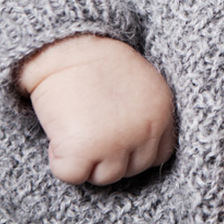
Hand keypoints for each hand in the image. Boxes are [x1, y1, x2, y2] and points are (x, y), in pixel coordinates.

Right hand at [18, 35, 175, 185]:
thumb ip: (144, 116)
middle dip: (110, 156)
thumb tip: (133, 150)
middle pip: (132, 169)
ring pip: (104, 177)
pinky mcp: (85, 149)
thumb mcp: (139, 87)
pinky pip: (73, 175)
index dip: (134, 150)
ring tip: (77, 126)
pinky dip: (60, 160)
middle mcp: (146, 130)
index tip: (114, 136)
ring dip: (87, 161)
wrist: (69, 46)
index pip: (158, 154)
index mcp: (163, 113)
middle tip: (90, 127)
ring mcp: (117, 142)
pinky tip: (60, 132)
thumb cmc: (98, 63)